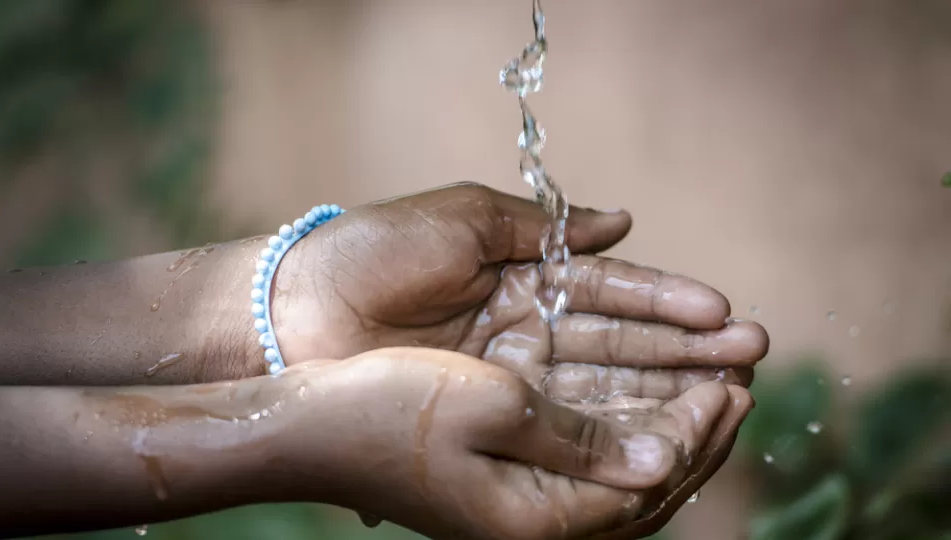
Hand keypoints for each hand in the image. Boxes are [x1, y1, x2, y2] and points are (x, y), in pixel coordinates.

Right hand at [264, 347, 753, 539]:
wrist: (307, 425)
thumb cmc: (387, 410)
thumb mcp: (492, 407)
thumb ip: (580, 437)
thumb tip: (659, 457)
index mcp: (534, 520)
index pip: (646, 484)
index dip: (696, 432)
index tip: (730, 383)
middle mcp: (531, 522)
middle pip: (642, 487)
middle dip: (696, 433)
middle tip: (738, 381)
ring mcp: (515, 502)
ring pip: (617, 471)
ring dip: (664, 425)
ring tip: (708, 383)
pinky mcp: (500, 477)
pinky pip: (582, 459)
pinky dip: (620, 427)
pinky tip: (637, 397)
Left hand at [269, 182, 768, 398]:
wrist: (296, 309)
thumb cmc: (375, 251)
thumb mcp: (464, 219)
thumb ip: (545, 225)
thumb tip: (626, 220)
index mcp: (522, 275)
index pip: (610, 292)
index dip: (668, 303)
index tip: (724, 313)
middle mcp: (525, 329)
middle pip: (620, 344)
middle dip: (686, 350)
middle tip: (751, 356)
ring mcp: (509, 377)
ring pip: (601, 387)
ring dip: (665, 391)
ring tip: (729, 393)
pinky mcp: (489, 416)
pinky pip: (561, 423)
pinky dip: (611, 426)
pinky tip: (662, 432)